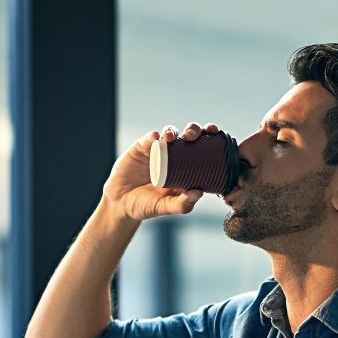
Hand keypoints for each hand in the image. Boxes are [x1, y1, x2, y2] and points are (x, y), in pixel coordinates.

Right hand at [103, 121, 218, 220]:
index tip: (216, 134)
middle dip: (194, 129)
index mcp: (188, 166)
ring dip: (173, 131)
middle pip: (188, 135)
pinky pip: (149, 138)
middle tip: (192, 136)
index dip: (211, 138)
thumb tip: (199, 192)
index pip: (204, 147)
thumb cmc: (147, 206)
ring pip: (170, 132)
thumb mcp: (166, 207)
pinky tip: (156, 138)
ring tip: (171, 137)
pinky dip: (153, 136)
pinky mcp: (141, 147)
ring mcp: (158, 150)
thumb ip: (182, 204)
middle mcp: (175, 155)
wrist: (121, 204)